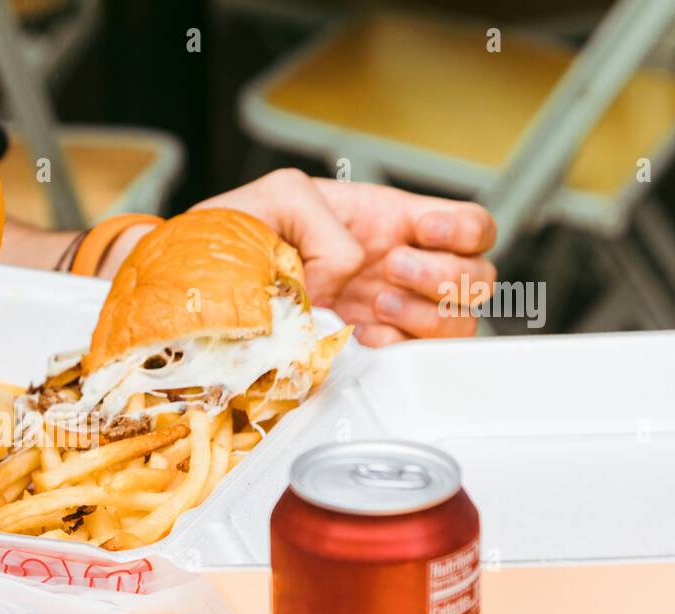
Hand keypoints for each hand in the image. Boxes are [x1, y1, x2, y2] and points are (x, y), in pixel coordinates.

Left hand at [191, 170, 496, 344]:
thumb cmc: (234, 232)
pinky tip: (366, 337)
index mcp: (388, 220)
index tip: (423, 235)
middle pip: (477, 277)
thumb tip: (349, 269)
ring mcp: (386, 307)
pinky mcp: (364, 346)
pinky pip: (414, 356)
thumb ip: (322, 222)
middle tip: (389, 272)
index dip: (464, 232)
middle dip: (442, 275)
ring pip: (457, 320)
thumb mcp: (277, 196)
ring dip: (426, 314)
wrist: (196, 282)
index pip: (469, 225)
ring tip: (375, 306)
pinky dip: (402, 349)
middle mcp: (396, 264)